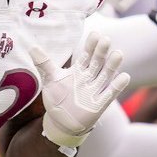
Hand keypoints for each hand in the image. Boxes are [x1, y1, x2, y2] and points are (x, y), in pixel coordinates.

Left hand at [31, 32, 130, 149]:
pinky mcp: (100, 104)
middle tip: (106, 39)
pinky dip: (117, 85)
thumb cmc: (57, 98)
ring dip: (112, 65)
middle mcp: (89, 78)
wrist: (62, 122)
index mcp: (78, 70)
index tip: (95, 34)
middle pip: (97, 62)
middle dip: (101, 52)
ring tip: (118, 53)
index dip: (90, 45)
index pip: (85, 55)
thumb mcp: (50, 80)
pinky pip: (110, 93)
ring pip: (105, 75)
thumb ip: (44, 63)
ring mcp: (95, 90)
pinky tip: (124, 76)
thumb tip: (32, 47)